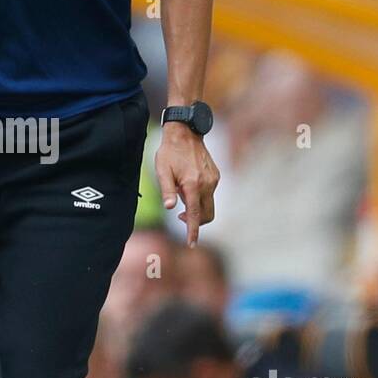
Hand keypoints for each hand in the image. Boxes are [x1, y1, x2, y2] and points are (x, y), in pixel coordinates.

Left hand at [155, 124, 219, 246]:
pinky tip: (189, 184)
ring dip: (197, 207)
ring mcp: (213, 180)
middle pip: (207, 215)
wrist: (186, 132)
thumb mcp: (162, 170)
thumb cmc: (170, 152)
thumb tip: (169, 207)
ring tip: (182, 191)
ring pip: (208, 204)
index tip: (191, 244)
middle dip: (197, 222)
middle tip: (181, 216)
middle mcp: (207, 184)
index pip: (195, 215)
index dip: (193, 232)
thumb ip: (167, 190)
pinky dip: (200, 196)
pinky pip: (210, 193)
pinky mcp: (216, 175)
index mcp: (193, 185)